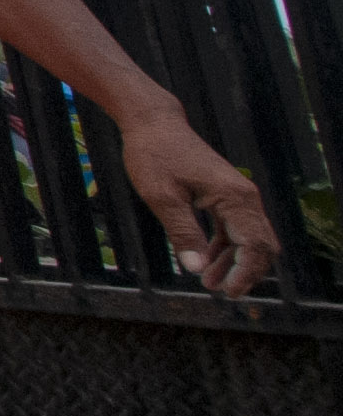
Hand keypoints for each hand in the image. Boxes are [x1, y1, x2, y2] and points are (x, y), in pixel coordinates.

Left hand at [121, 108, 278, 298]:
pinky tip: (206, 261)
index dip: (245, 274)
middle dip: (245, 272)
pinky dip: (226, 248)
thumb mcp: (161, 197)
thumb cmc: (154, 155)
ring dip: (234, 262)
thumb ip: (182, 233)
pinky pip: (236, 228)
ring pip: (250, 239)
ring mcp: (238, 195)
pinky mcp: (226, 195)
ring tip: (208, 282)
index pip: (255, 246)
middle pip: (261, 245)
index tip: (228, 293)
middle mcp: (245, 197)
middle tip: (219, 291)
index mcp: (234, 198)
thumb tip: (196, 269)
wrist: (153, 123)